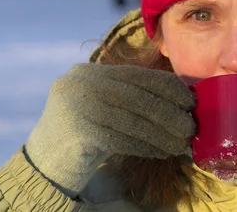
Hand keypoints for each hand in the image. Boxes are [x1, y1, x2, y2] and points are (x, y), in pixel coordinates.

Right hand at [25, 63, 195, 196]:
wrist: (45, 163)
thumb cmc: (86, 133)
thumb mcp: (106, 105)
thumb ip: (133, 97)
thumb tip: (182, 101)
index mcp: (90, 72)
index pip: (137, 75)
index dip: (168, 87)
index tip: (190, 100)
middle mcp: (81, 83)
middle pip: (138, 97)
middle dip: (170, 113)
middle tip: (191, 127)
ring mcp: (77, 105)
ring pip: (133, 120)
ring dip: (163, 134)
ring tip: (181, 144)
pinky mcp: (78, 131)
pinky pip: (123, 139)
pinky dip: (147, 146)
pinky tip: (162, 152)